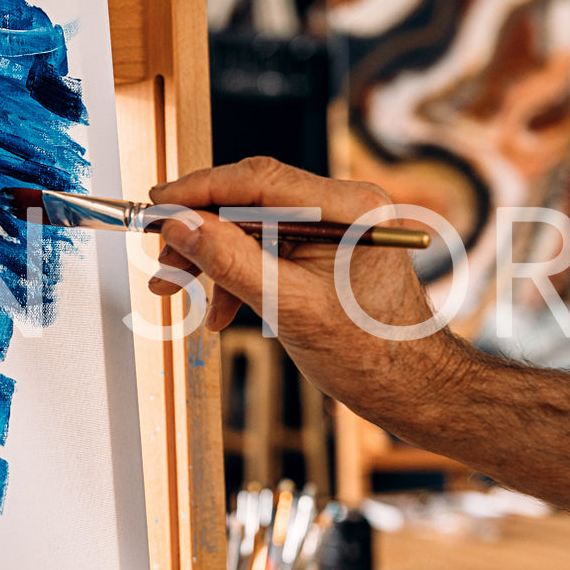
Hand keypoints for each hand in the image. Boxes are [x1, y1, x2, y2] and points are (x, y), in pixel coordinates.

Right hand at [146, 157, 474, 433]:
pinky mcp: (325, 250)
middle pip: (249, 200)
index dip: (197, 190)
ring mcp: (335, 227)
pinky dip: (237, 277)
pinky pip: (267, 249)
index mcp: (348, 207)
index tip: (154, 206)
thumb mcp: (289, 307)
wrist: (414, 390)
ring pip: (251, 226)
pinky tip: (220, 313)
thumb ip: (230, 261)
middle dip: (199, 232)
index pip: (256, 180)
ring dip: (212, 259)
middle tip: (160, 260)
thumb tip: (177, 224)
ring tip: (171, 289)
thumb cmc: (371, 355)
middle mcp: (344, 206)